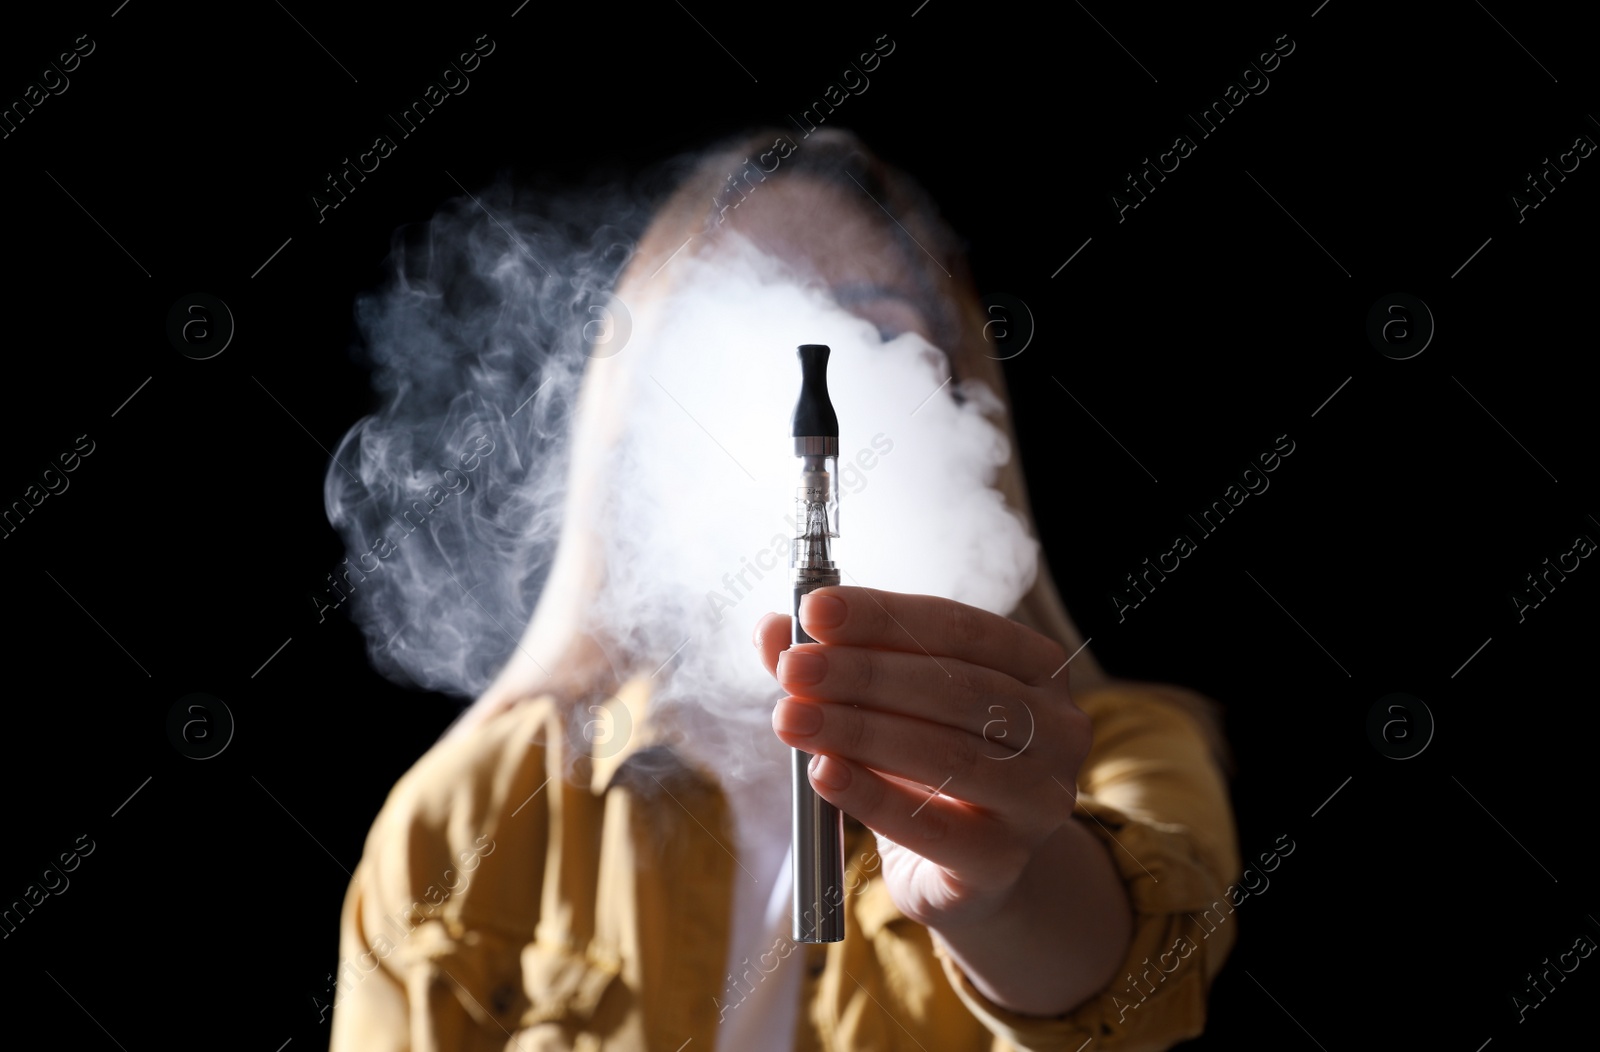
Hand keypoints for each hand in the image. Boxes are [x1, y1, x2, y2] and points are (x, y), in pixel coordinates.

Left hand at [755, 585, 1093, 929]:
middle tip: (793, 668)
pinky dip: (871, 796)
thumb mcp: (887, 704)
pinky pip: (934, 826)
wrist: (967, 866)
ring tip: (790, 718)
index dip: (884, 615)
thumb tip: (772, 629)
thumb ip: (836, 665)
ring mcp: (1041, 798)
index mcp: (1038, 667)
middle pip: (956, 688)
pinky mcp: (1005, 860)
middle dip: (863, 673)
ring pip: (948, 754)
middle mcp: (1058, 727)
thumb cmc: (929, 764)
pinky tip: (822, 772)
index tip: (814, 609)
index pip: (960, 627)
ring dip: (859, 730)